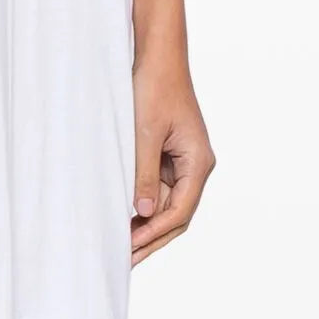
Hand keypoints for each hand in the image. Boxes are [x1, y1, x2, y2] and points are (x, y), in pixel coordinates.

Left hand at [130, 51, 214, 263]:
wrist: (157, 57)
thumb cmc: (154, 88)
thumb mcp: (144, 133)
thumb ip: (144, 175)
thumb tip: (145, 214)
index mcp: (198, 161)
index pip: (181, 210)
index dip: (156, 232)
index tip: (130, 246)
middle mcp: (195, 166)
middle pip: (177, 215)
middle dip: (152, 238)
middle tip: (124, 260)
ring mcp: (183, 163)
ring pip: (167, 206)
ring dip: (145, 226)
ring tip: (119, 246)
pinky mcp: (168, 158)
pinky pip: (158, 190)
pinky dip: (142, 207)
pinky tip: (122, 220)